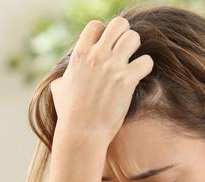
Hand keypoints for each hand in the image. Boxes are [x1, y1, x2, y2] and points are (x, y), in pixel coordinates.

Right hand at [50, 16, 153, 145]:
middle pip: (119, 24)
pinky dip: (145, 68)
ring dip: (136, 50)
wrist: (81, 133)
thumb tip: (61, 81)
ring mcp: (112, 67)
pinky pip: (146, 61)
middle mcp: (96, 56)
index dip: (104, 35)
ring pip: (134, 38)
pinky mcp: (126, 80)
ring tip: (132, 65)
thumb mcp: (58, 91)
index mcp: (79, 55)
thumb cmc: (69, 116)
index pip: (96, 26)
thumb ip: (63, 79)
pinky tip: (138, 78)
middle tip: (124, 53)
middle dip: (124, 36)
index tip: (106, 50)